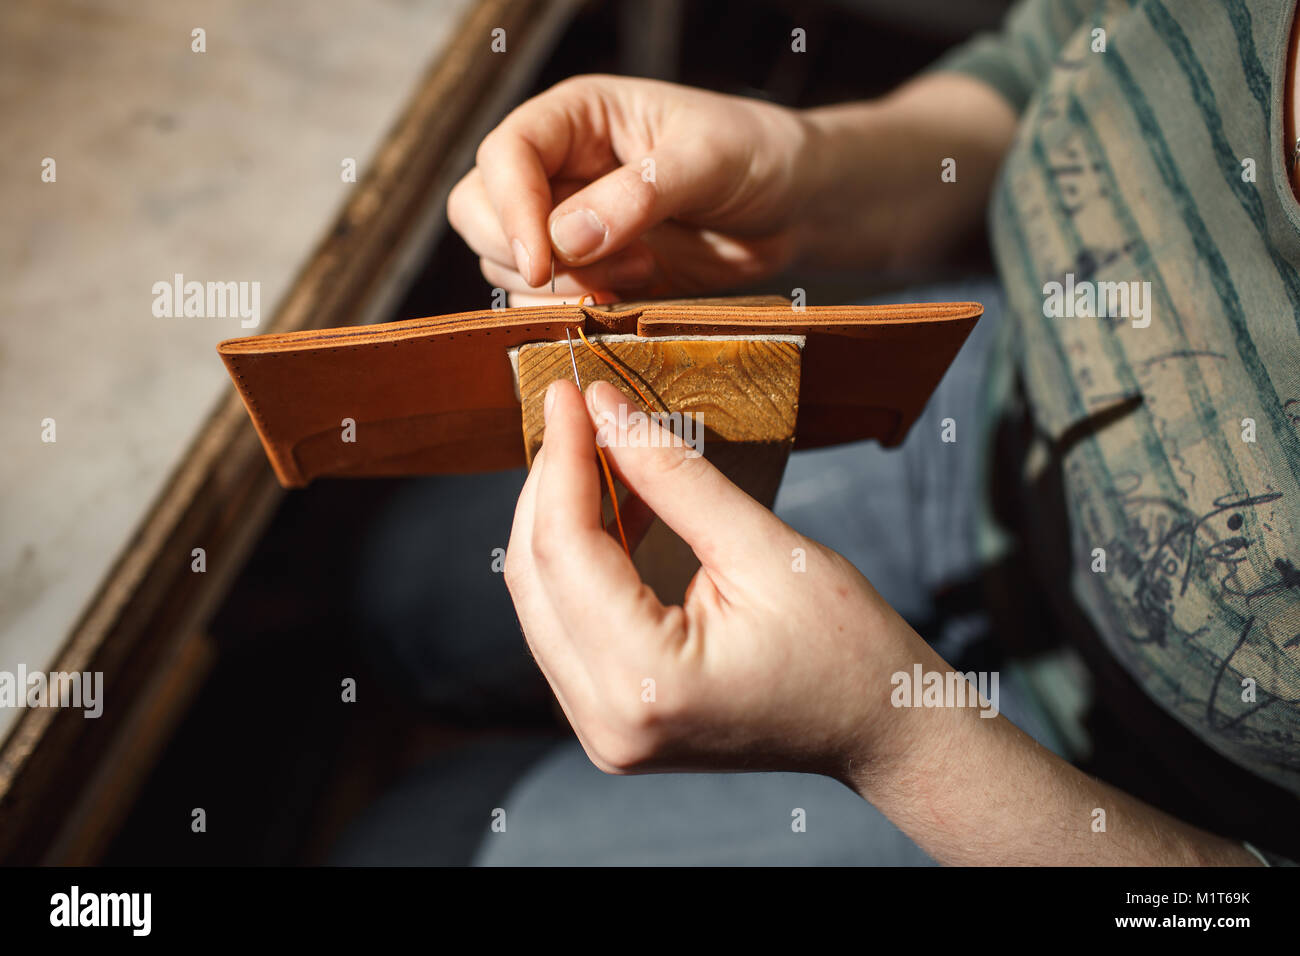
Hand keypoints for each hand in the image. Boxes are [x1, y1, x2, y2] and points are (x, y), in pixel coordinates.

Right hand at [447, 75, 817, 303]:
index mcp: (575, 118)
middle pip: (479, 212)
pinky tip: (625, 302)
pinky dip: (568, 314)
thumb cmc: (758, 156)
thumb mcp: (708, 160)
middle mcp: (557, 167)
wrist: (796, 204)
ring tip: (638, 276)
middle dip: (522, 255)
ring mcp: (567, 223)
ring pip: (504, 263)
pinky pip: (544, 300)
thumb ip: (638, 195)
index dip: (511, 211)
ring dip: (555, 289)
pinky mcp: (588, 272)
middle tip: (599, 278)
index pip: (505, 157)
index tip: (542, 263)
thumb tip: (566, 240)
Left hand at [503, 378, 927, 778]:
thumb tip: (606, 410)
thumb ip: (673, 477)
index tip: (570, 392)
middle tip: (577, 411)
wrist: (880, 730)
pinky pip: (565, 626)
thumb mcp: (764, 548)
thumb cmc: (848, 651)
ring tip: (591, 451)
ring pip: (540, 601)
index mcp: (647, 683)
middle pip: (535, 576)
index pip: (564, 550)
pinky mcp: (610, 721)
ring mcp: (602, 730)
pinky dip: (576, 564)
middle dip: (549, 486)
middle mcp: (606, 720)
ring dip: (557, 522)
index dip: (562, 460)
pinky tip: (606, 509)